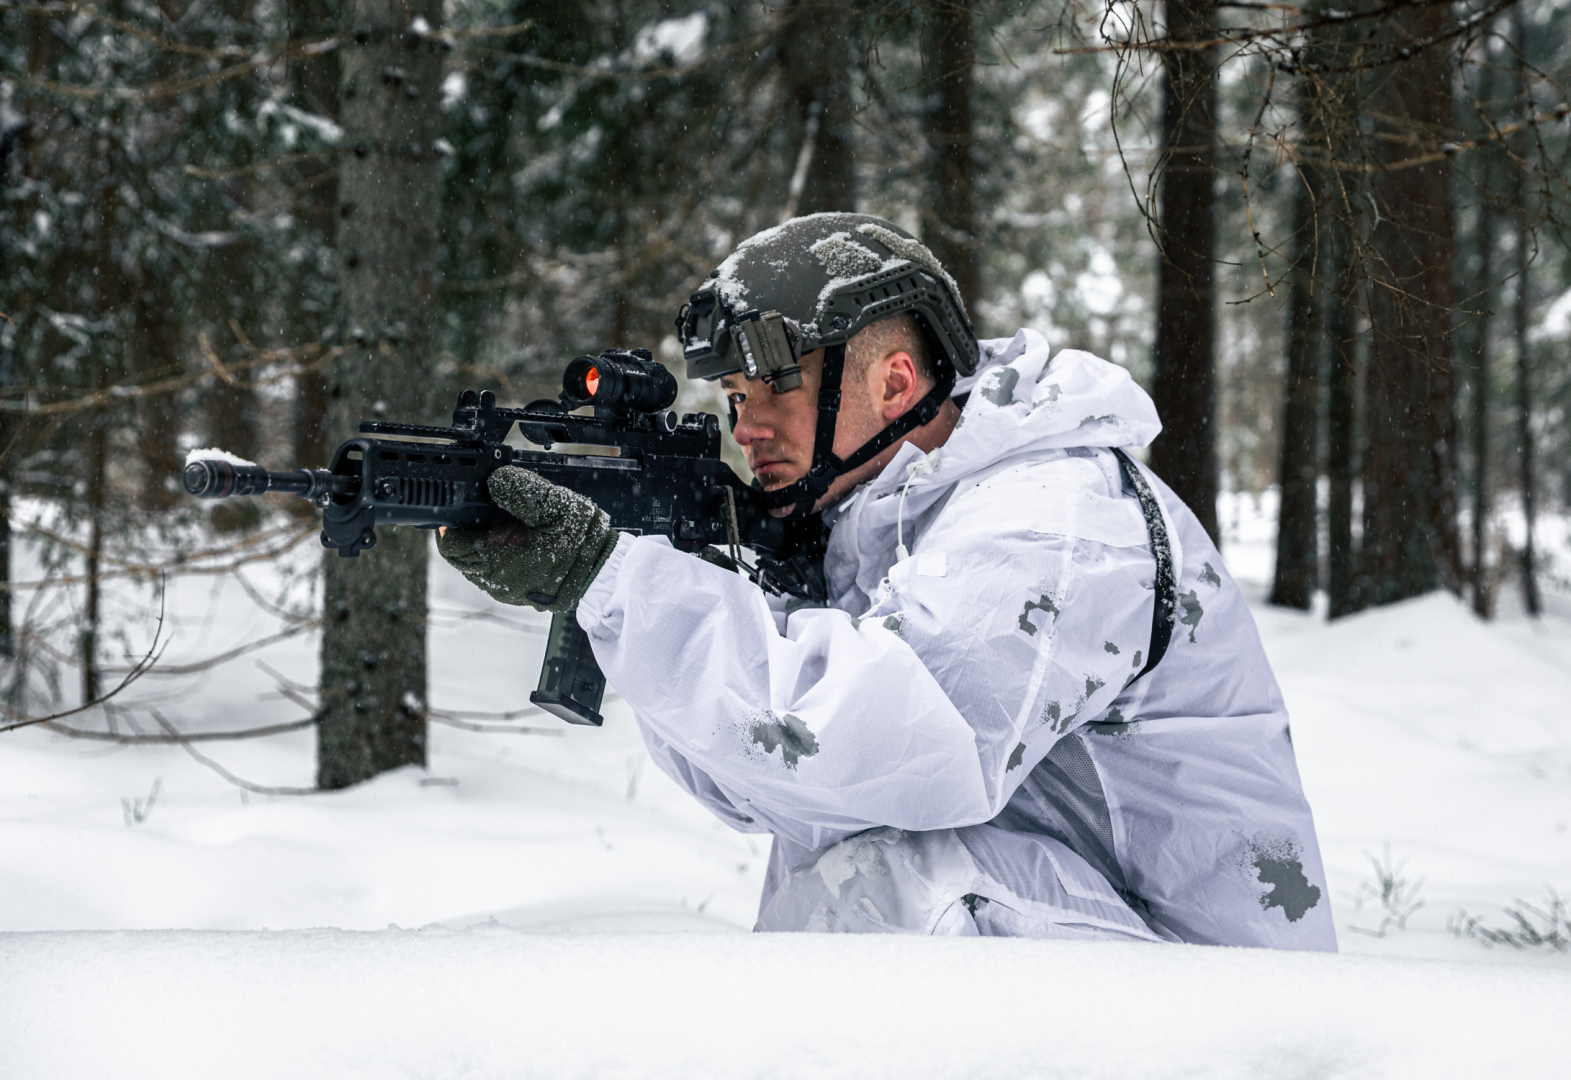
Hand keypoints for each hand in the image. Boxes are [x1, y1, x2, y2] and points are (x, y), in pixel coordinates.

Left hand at [437, 467, 617, 612]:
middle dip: (464, 536)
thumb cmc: (580, 543)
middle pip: (460, 558)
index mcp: (495, 557)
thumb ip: (521, 490)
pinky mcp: (521, 596)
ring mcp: (508, 591)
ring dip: (480, 550)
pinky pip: (496, 578)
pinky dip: (497, 561)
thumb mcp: (553, 505)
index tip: (459, 510)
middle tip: (480, 517)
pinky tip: (515, 547)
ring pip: (477, 569)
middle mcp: (496, 580)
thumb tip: (495, 480)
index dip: (450, 525)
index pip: (450, 543)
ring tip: (500, 530)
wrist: (603, 575)